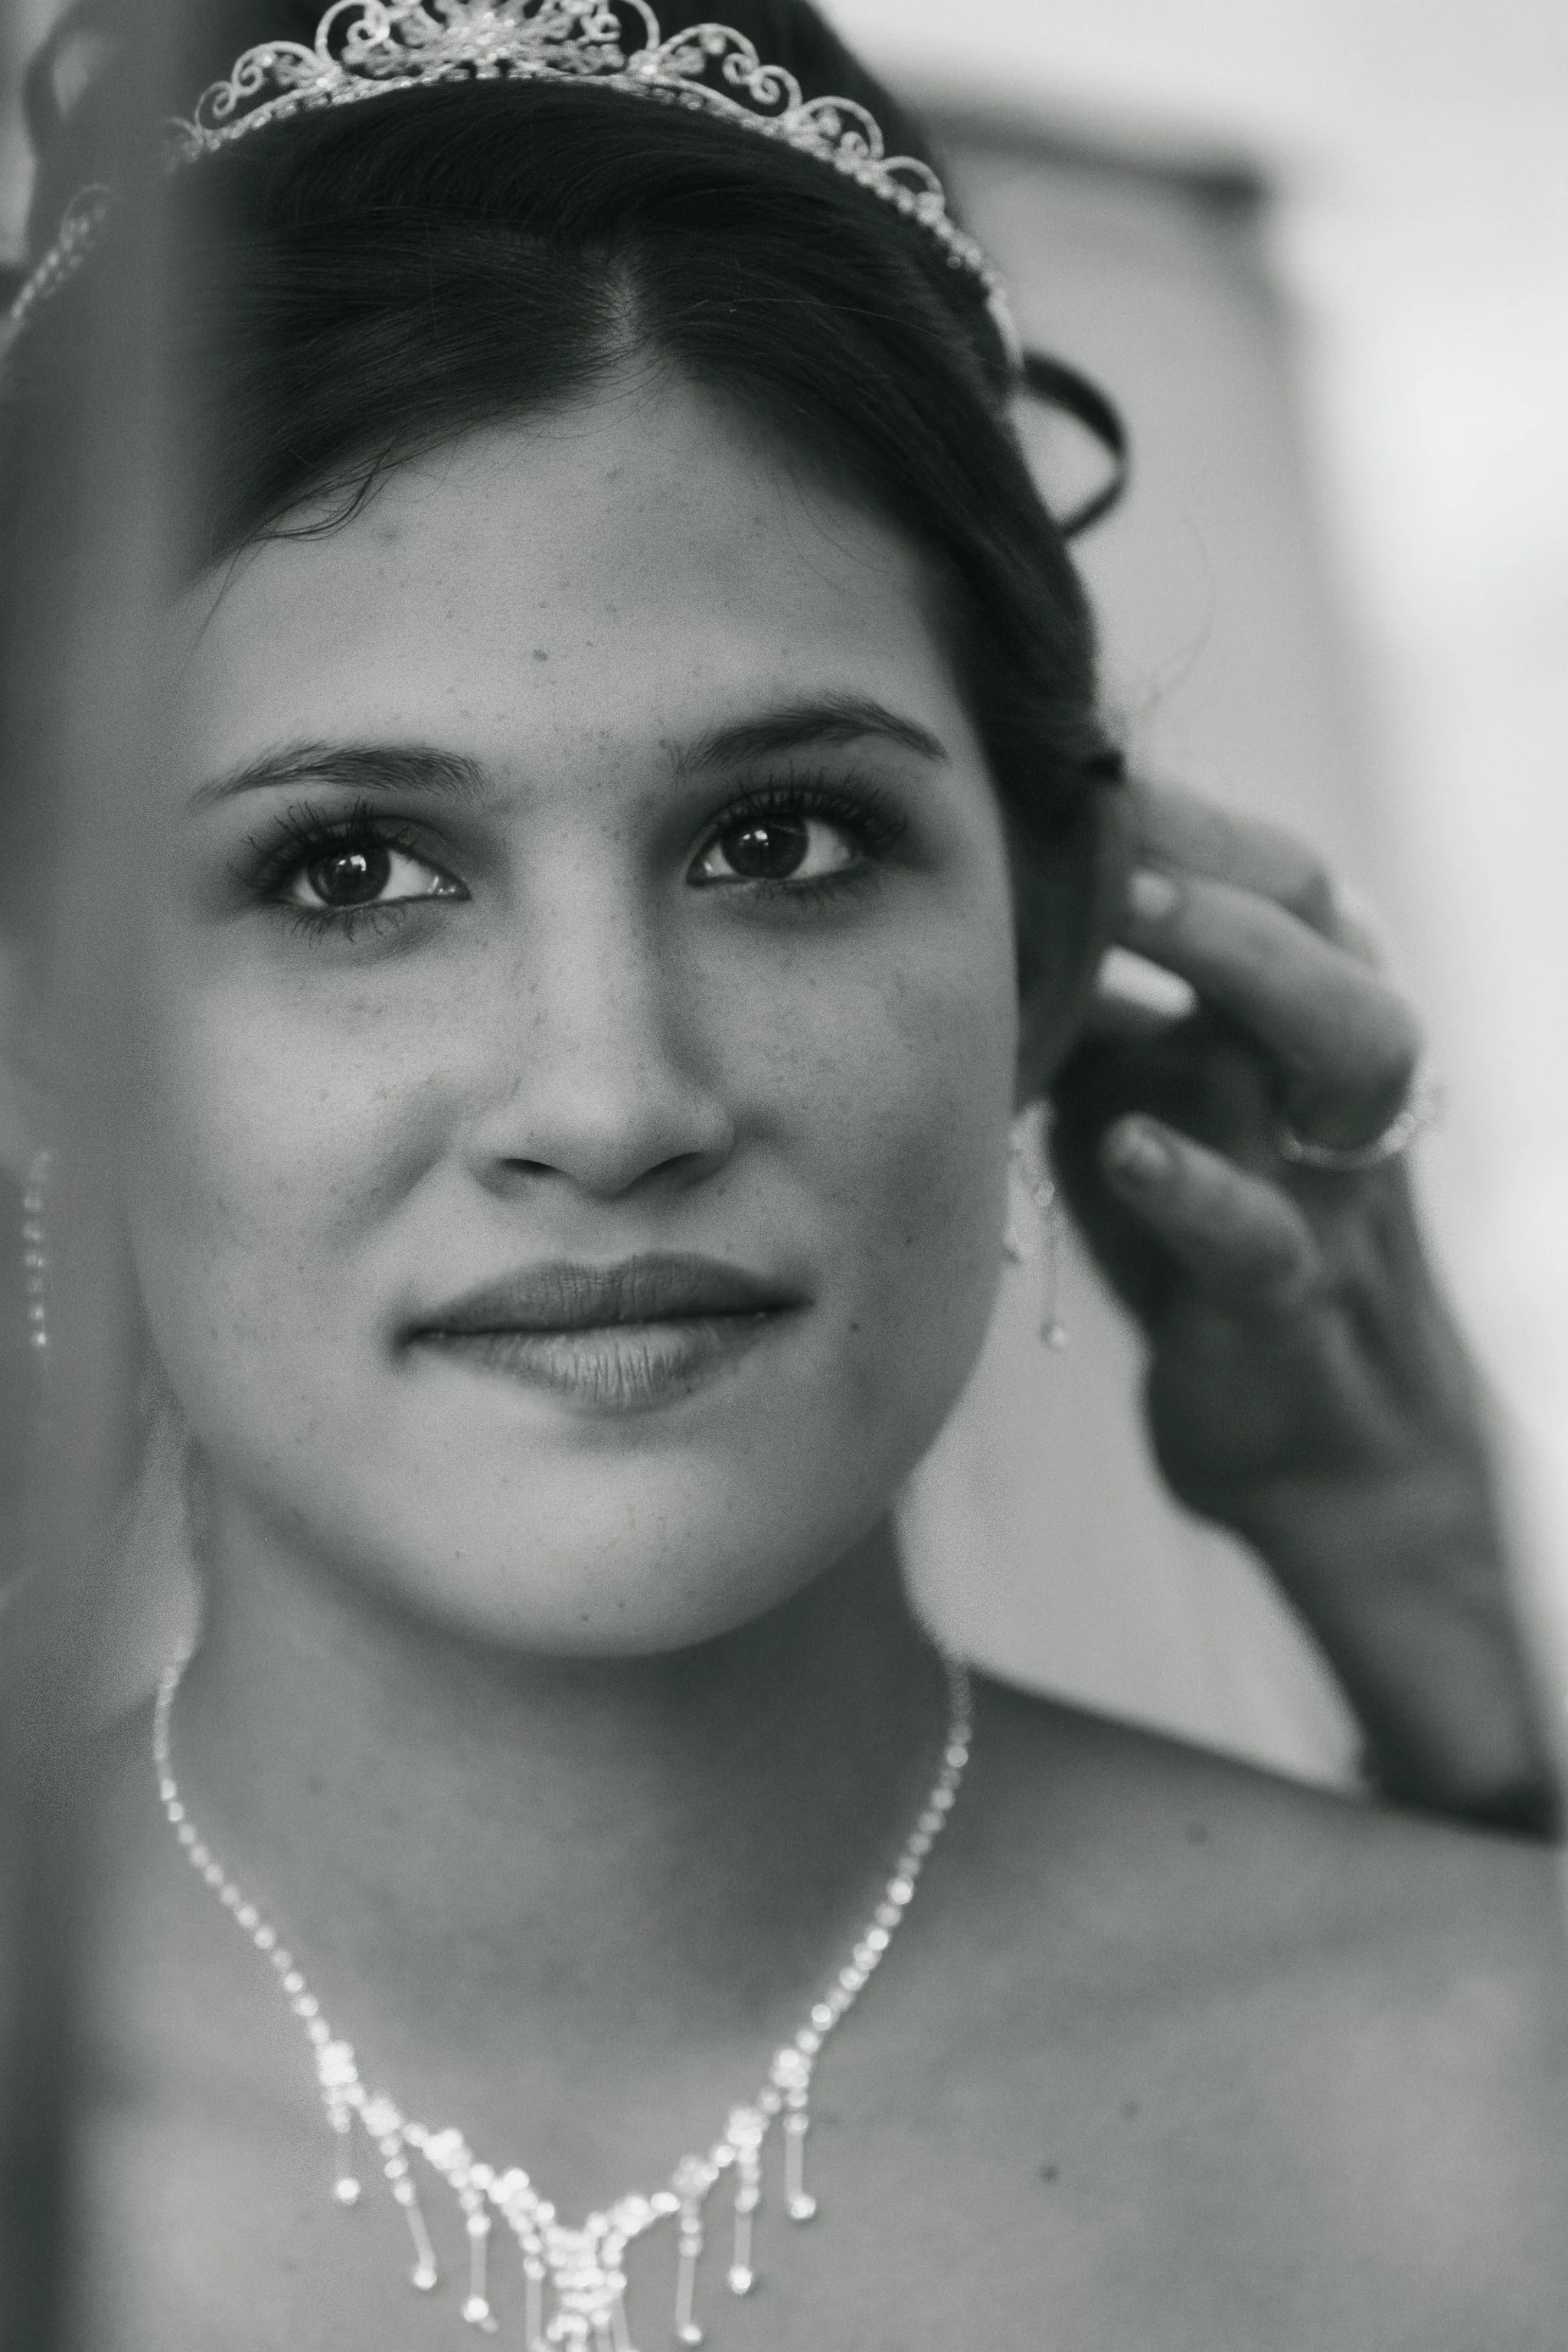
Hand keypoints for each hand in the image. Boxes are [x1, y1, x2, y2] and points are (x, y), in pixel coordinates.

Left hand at [1048, 779, 1555, 1830]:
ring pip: (1348, 1052)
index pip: (1281, 878)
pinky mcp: (1286, 1304)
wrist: (1308, 1433)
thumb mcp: (1157, 1097)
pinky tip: (1125, 1147)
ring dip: (1245, 968)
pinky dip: (1197, 1187)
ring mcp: (1330, 1188)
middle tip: (1109, 812)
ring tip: (1136, 910)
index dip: (1187, 814)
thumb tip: (974, 892)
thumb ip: (1097, 1002)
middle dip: (1222, 856)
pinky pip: (1265, 1236)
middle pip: (1328, 928)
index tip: (1071, 763)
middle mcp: (1336, 1083)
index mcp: (1307, 1020)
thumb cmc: (1216, 1232)